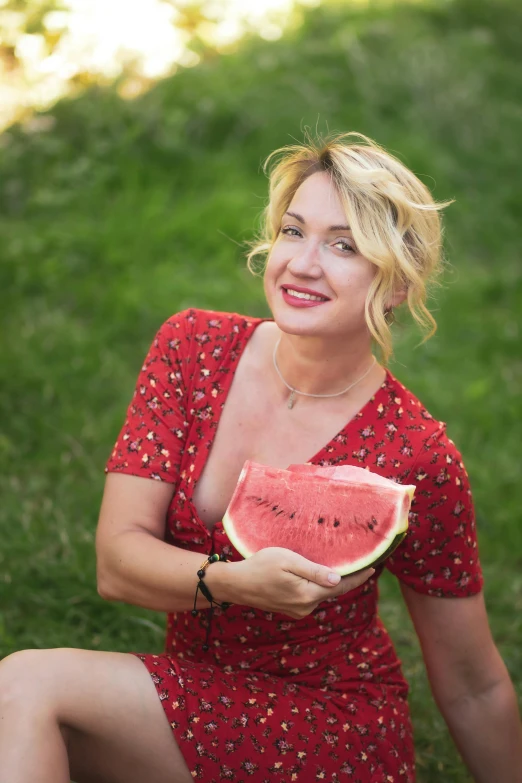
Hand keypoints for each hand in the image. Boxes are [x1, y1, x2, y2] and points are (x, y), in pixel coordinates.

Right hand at [209, 547, 374, 618]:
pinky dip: (319, 587)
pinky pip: (311, 597)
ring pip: (322, 594)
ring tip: (341, 567)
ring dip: (331, 583)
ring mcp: (298, 610)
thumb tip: (338, 579)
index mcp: (307, 594)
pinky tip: (319, 577)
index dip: (357, 577)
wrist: (237, 584)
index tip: (373, 567)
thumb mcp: (288, 561)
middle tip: (361, 563)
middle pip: (333, 591)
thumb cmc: (260, 566)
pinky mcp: (291, 609)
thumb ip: (313, 571)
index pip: (340, 587)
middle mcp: (306, 607)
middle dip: (347, 579)